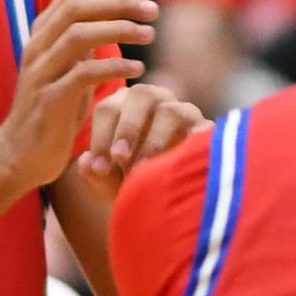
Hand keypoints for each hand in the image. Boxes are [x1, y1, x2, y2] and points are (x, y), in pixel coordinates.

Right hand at [0, 0, 153, 191]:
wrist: (20, 155)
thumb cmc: (54, 108)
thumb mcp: (69, 65)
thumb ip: (86, 38)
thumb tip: (119, 12)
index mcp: (44, 32)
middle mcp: (38, 46)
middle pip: (78, 5)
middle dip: (120, 3)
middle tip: (153, 11)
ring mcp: (41, 73)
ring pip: (78, 34)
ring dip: (120, 29)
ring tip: (149, 34)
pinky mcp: (49, 101)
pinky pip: (83, 74)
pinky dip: (114, 66)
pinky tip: (138, 68)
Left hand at [75, 82, 211, 201]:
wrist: (167, 202)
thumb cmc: (131, 185)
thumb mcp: (108, 184)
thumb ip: (94, 174)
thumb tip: (88, 161)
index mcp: (124, 106)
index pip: (108, 108)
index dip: (100, 136)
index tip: (99, 167)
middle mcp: (155, 101)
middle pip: (141, 94)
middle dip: (127, 127)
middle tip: (119, 158)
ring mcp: (184, 111)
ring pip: (170, 110)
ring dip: (154, 140)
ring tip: (144, 168)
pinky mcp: (208, 129)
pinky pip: (201, 130)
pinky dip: (187, 147)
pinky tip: (175, 168)